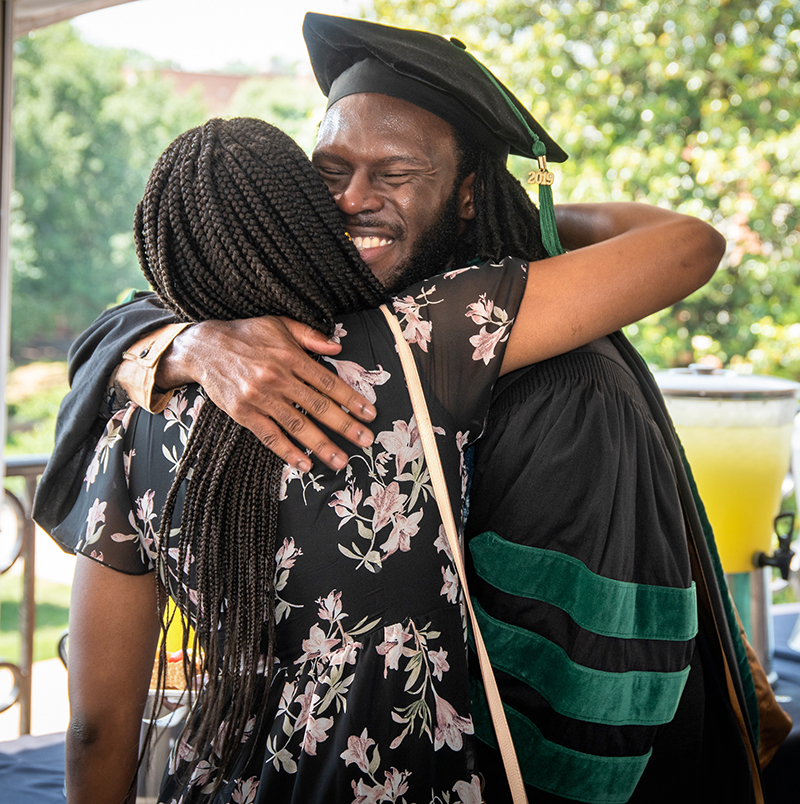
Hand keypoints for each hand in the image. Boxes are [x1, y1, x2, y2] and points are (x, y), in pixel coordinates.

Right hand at [158, 316, 376, 471]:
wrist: (202, 347)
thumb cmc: (245, 334)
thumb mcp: (279, 324)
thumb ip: (310, 336)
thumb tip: (338, 346)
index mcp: (290, 356)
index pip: (328, 382)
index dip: (351, 399)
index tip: (370, 414)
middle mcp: (277, 378)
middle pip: (318, 406)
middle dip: (345, 426)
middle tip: (366, 440)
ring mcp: (260, 398)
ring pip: (297, 425)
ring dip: (322, 445)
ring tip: (342, 460)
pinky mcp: (243, 413)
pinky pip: (270, 436)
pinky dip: (288, 452)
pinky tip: (305, 464)